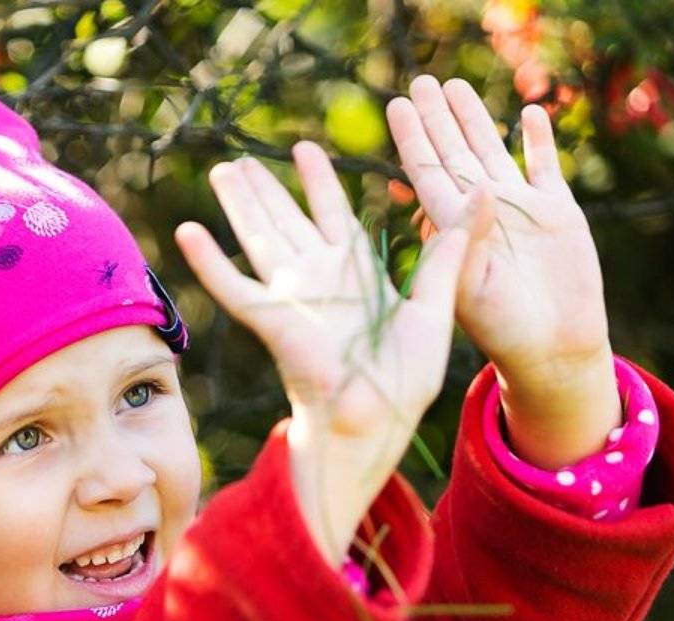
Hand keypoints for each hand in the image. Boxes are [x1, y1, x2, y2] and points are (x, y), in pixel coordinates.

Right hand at [174, 143, 491, 564]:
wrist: (376, 416)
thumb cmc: (406, 375)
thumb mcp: (438, 302)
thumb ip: (451, 250)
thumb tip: (485, 195)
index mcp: (352, 274)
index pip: (330, 214)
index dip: (317, 181)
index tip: (304, 149)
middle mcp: (316, 279)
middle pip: (283, 220)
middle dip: (263, 189)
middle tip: (242, 159)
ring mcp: (289, 296)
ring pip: (255, 237)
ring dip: (238, 205)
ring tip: (221, 172)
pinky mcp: (270, 318)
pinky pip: (233, 286)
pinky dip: (208, 261)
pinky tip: (188, 231)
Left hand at [387, 75, 621, 466]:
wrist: (552, 350)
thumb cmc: (501, 330)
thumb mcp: (470, 285)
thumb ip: (468, 239)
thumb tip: (481, 188)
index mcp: (454, 230)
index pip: (428, 174)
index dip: (414, 139)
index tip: (396, 106)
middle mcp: (483, 215)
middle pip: (456, 154)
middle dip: (439, 119)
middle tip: (421, 81)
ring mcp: (521, 210)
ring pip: (494, 153)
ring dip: (477, 120)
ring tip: (457, 86)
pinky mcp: (558, 213)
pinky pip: (546, 168)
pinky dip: (539, 141)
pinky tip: (529, 112)